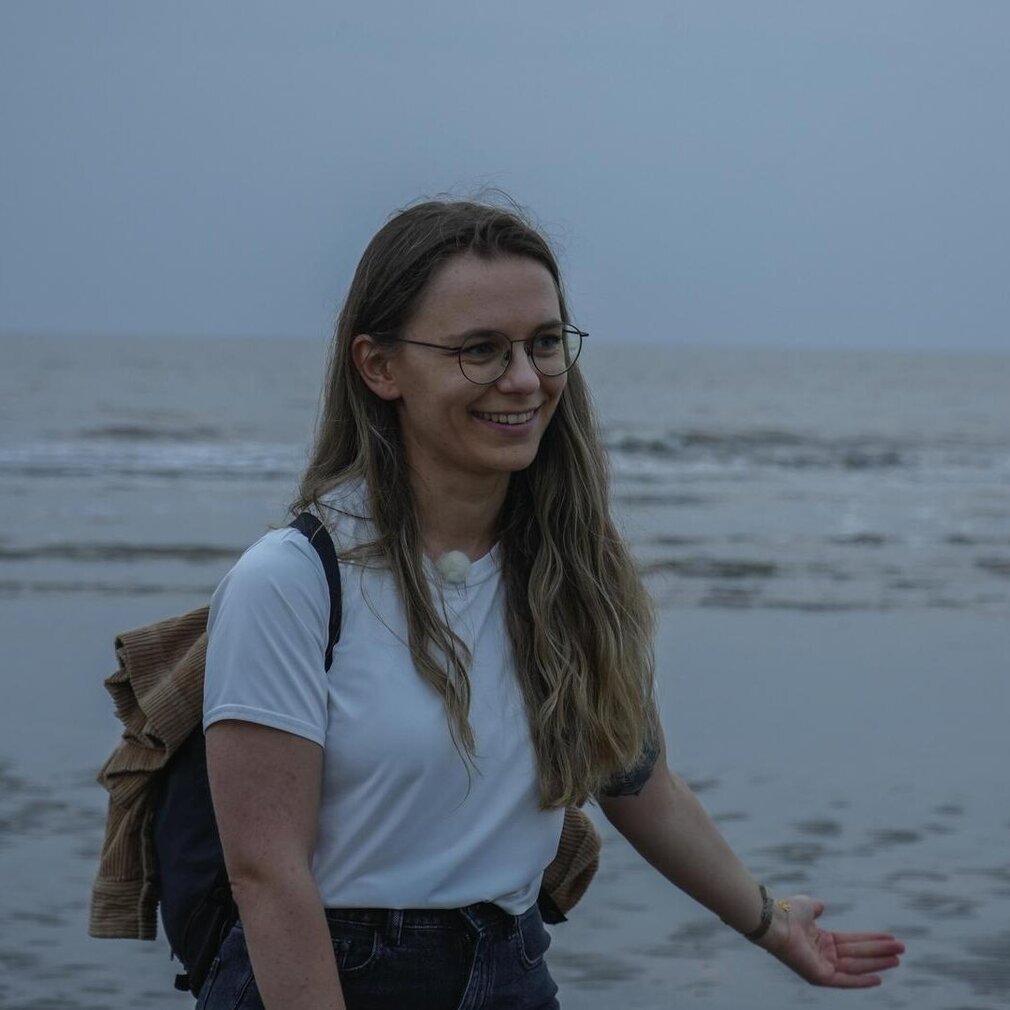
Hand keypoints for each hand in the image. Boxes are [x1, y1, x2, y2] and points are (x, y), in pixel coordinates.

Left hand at [757, 894, 904, 987]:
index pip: (852, 941)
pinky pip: (845, 980)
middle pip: (858, 953)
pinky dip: (862, 980)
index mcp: (821, 939)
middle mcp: (824, 955)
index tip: (891, 937)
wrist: (774, 921)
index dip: (871, 939)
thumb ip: (815, 908)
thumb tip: (821, 905)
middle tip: (902, 949)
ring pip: (856, 964)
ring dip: (878, 962)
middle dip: (880, 951)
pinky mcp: (820, 977)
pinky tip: (879, 978)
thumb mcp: (806, 907)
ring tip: (898, 958)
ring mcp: (822, 966)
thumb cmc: (787, 912)